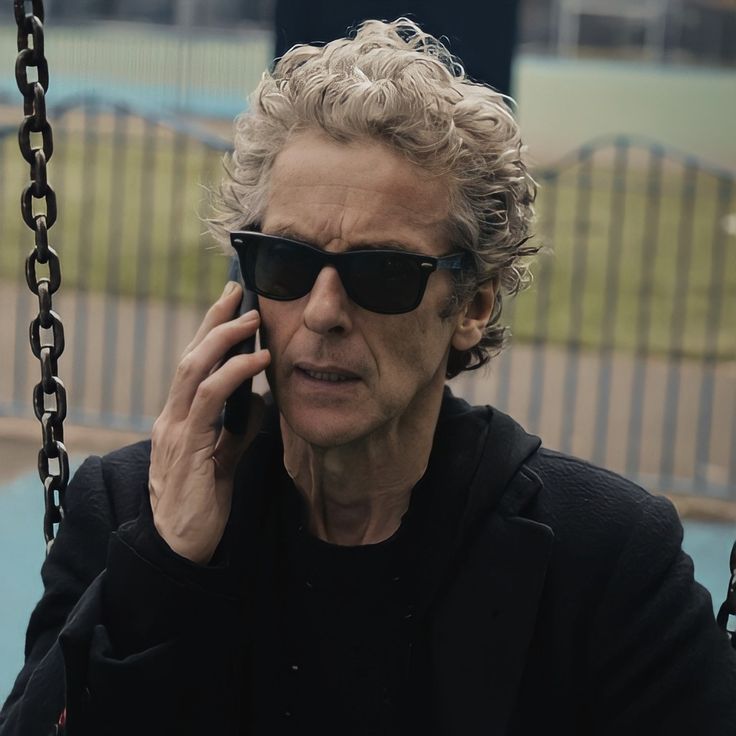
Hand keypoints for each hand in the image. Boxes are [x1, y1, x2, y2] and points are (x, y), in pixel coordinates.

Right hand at [148, 281, 270, 563]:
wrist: (180, 550)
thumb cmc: (202, 505)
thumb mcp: (223, 460)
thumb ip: (235, 430)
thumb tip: (257, 400)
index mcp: (177, 420)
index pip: (192, 365)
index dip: (210, 332)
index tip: (230, 304)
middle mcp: (170, 419)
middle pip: (189, 356)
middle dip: (213, 320)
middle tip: (238, 292)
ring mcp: (174, 432)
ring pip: (193, 369)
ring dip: (223, 338)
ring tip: (252, 319)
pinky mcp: (187, 448)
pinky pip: (208, 400)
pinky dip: (232, 374)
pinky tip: (257, 361)